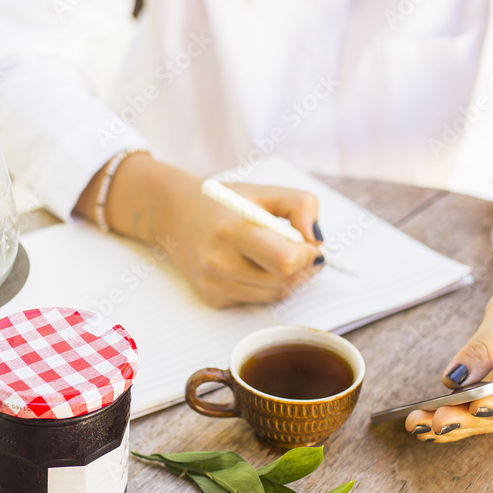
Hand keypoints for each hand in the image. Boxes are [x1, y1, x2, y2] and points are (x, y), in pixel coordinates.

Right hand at [164, 179, 324, 306]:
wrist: (175, 215)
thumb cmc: (223, 203)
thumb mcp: (265, 192)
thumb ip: (301, 206)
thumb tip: (317, 241)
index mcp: (233, 231)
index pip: (285, 260)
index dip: (307, 255)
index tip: (308, 243)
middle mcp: (219, 262)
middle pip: (285, 281)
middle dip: (303, 267)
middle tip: (300, 249)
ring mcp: (214, 284)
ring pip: (275, 295)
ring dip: (287, 278)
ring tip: (276, 254)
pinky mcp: (212, 298)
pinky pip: (258, 301)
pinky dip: (266, 286)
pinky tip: (253, 265)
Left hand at [405, 275, 492, 441]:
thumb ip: (484, 348)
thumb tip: (454, 380)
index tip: (476, 407)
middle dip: (466, 419)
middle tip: (435, 420)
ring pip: (483, 421)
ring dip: (450, 425)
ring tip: (417, 424)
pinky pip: (474, 416)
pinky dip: (450, 419)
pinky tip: (422, 424)